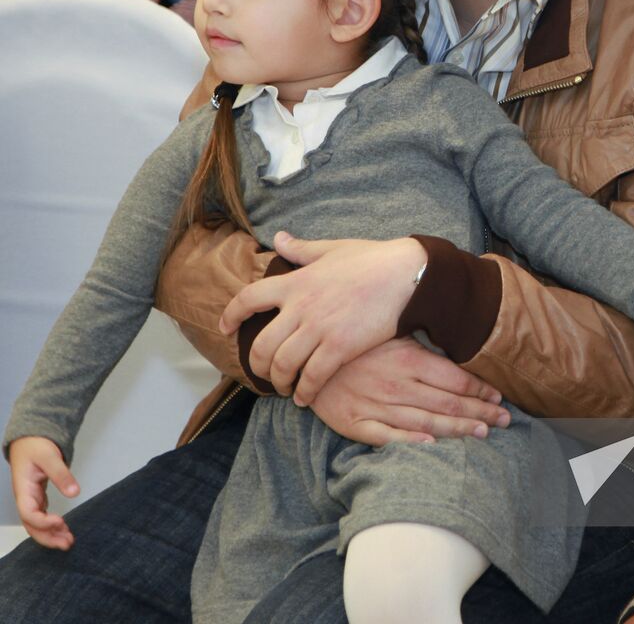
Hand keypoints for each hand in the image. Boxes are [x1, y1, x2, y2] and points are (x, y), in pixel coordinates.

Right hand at [8, 437, 79, 549]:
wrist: (29, 438)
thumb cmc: (36, 446)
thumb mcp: (50, 456)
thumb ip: (61, 474)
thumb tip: (75, 493)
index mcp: (24, 489)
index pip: (29, 513)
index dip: (43, 522)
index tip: (61, 522)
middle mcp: (25, 498)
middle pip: (31, 525)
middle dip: (47, 537)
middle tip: (67, 543)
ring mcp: (30, 499)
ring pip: (36, 523)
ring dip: (50, 534)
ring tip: (69, 541)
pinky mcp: (37, 497)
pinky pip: (41, 516)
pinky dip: (51, 525)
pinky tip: (64, 529)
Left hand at [219, 233, 427, 405]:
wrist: (404, 274)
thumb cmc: (372, 259)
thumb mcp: (332, 249)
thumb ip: (302, 249)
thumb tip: (279, 238)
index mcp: (295, 281)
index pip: (248, 298)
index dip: (231, 316)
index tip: (225, 329)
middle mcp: (300, 307)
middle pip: (260, 345)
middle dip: (257, 366)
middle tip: (264, 373)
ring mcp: (319, 328)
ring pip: (282, 365)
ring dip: (279, 382)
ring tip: (286, 388)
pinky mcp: (340, 347)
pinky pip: (312, 377)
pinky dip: (305, 391)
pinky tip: (306, 397)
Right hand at [311, 338, 511, 445]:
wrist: (305, 353)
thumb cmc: (355, 340)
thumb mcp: (391, 331)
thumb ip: (422, 342)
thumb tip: (457, 343)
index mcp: (407, 358)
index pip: (454, 378)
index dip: (480, 389)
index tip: (499, 396)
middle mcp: (395, 383)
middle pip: (447, 403)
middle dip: (479, 412)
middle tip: (505, 419)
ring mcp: (375, 405)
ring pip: (425, 422)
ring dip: (457, 429)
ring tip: (484, 433)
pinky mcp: (355, 422)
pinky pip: (388, 436)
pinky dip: (412, 443)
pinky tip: (434, 446)